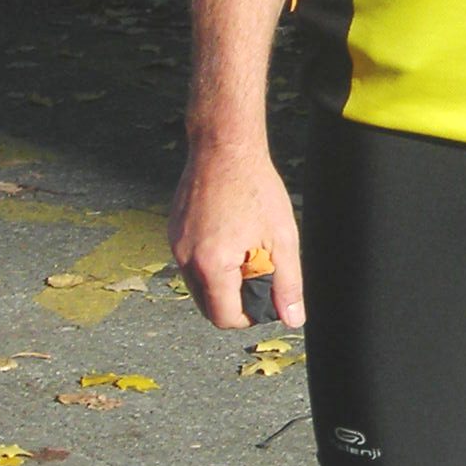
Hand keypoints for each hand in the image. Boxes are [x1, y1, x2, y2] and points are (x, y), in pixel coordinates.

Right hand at [171, 140, 305, 329]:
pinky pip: (190, 261)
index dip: (248, 317)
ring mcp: (175, 244)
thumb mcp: (282, 238)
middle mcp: (186, 258)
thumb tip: (292, 318)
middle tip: (259, 277)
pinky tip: (231, 238)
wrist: (224, 148)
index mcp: (212, 265)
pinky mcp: (173, 230)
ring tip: (246, 253)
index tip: (265, 301)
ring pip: (197, 284)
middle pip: (207, 305)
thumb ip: (288, 283)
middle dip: (234, 301)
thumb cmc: (255, 186)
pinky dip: (210, 262)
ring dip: (222, 281)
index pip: (224, 317)